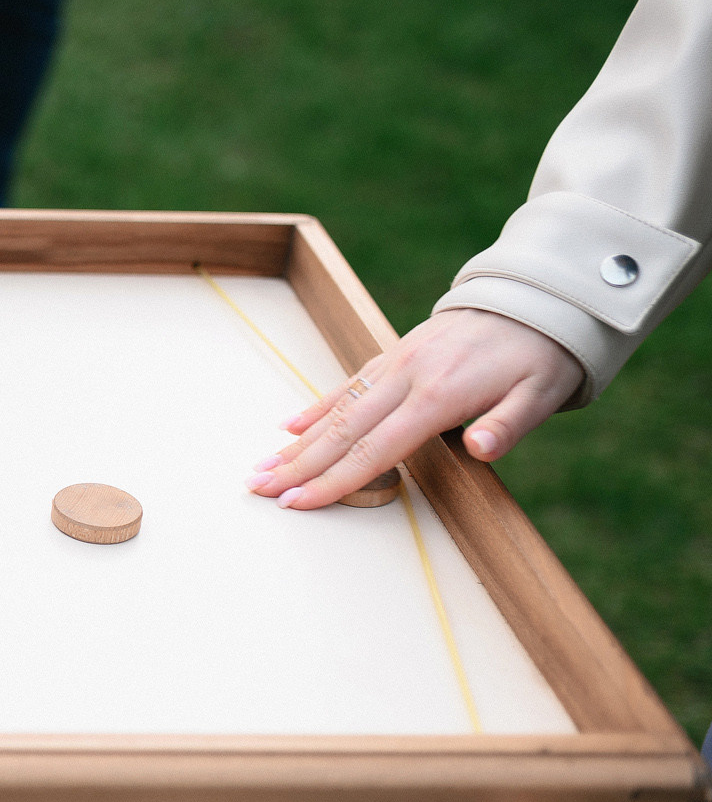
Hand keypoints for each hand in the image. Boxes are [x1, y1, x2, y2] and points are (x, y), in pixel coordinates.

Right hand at [245, 307, 583, 508]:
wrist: (538, 299)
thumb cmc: (543, 355)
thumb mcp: (542, 393)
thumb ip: (509, 424)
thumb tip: (482, 449)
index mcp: (439, 396)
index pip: (375, 449)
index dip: (333, 480)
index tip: (297, 502)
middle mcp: (407, 378)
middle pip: (342, 430)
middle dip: (296, 465)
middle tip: (257, 488)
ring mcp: (396, 364)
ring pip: (336, 408)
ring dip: (297, 442)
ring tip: (262, 467)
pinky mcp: (395, 355)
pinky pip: (347, 384)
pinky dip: (315, 407)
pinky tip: (290, 427)